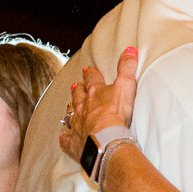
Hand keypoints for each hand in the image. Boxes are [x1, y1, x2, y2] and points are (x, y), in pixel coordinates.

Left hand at [59, 47, 138, 162]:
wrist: (105, 140)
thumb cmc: (115, 114)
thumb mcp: (125, 86)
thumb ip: (127, 68)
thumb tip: (130, 49)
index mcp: (95, 93)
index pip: (92, 79)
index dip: (90, 74)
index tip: (88, 69)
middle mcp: (83, 107)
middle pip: (78, 95)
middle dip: (78, 89)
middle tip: (76, 85)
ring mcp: (77, 124)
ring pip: (71, 114)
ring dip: (71, 109)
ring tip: (70, 106)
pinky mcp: (74, 142)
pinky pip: (67, 139)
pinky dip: (65, 137)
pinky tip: (63, 137)